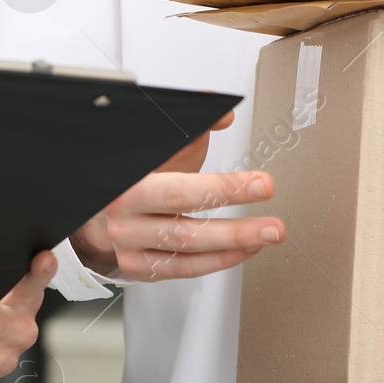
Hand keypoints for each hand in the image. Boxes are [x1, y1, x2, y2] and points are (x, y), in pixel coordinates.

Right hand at [70, 110, 284, 280]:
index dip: (225, 187)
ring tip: (268, 234)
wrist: (110, 203)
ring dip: (234, 243)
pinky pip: (184, 269)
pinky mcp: (137, 267)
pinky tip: (245, 249)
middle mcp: (122, 213)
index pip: (181, 186)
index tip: (262, 184)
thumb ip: (194, 130)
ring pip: (186, 249)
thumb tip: (223, 113)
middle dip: (235, 225)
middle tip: (273, 224)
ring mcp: (127, 243)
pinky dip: (219, 260)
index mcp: (127, 179)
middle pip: (184, 224)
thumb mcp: (163, 147)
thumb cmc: (142, 172)